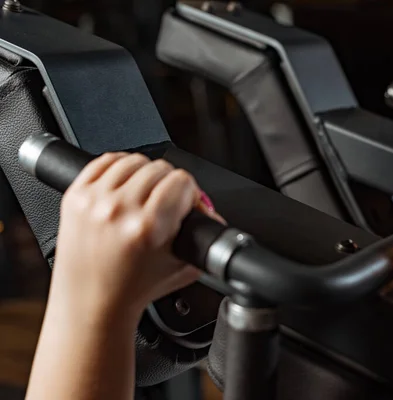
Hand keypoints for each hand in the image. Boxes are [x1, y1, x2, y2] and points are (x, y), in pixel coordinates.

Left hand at [50, 153, 225, 320]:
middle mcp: (119, 210)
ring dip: (145, 175)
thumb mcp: (184, 265)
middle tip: (166, 203)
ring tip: (144, 196)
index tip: (186, 203)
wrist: (92, 304)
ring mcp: (94, 201)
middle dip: (169, 184)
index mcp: (150, 226)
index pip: (182, 180)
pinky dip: (119, 168)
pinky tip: (124, 185)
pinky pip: (104, 161)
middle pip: (159, 168)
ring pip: (133, 160)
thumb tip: (212, 211)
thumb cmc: (134, 290)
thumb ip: (206, 235)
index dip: (190, 192)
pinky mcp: (75, 197)